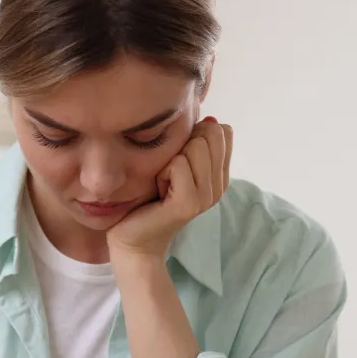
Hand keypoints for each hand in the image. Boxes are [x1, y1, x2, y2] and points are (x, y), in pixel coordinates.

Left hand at [107, 117, 233, 259]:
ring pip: (195, 146)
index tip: (179, 159)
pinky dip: (162, 172)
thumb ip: (194, 142)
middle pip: (211, 134)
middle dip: (183, 145)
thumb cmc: (149, 199)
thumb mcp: (176, 164)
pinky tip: (158, 190)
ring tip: (164, 182)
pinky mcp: (188, 204)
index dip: (196, 134)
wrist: (134, 239)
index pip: (223, 132)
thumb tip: (209, 117)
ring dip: (171, 159)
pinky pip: (178, 164)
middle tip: (169, 173)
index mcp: (220, 176)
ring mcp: (206, 196)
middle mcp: (219, 187)